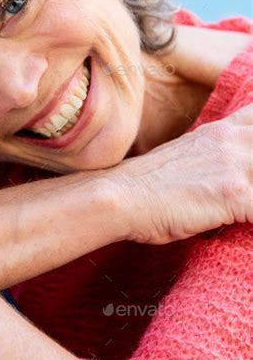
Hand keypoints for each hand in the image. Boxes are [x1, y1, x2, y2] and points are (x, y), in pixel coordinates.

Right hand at [110, 104, 252, 243]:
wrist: (119, 196)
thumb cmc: (146, 184)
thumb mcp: (185, 154)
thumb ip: (213, 154)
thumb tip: (224, 172)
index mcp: (221, 131)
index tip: (247, 163)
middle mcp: (231, 141)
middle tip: (244, 188)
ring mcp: (234, 166)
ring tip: (245, 207)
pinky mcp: (234, 195)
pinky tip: (246, 229)